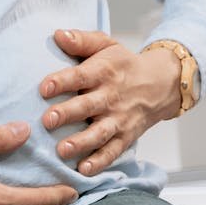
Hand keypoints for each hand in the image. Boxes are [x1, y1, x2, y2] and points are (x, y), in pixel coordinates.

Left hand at [39, 29, 180, 175]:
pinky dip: (99, 162)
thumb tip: (58, 35)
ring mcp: (119, 119)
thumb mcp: (106, 45)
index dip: (62, 82)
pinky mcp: (125, 136)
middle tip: (47, 120)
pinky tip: (83, 170)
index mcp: (103, 72)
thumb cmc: (122, 64)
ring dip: (81, 142)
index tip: (44, 88)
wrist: (161, 83)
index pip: (80, 76)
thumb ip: (82, 40)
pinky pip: (113, 151)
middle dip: (67, 114)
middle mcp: (111, 96)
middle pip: (87, 106)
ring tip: (62, 150)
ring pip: (99, 132)